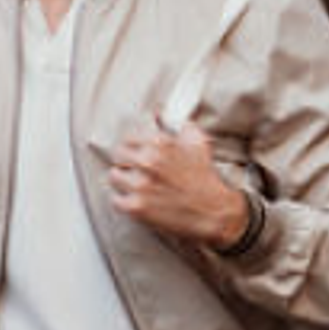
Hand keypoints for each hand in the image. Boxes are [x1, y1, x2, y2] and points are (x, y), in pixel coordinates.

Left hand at [107, 122, 252, 250]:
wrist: (214, 212)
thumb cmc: (206, 178)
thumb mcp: (199, 143)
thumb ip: (182, 126)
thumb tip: (165, 116)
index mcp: (160, 143)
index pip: (129, 136)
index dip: (135, 145)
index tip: (138, 150)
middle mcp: (147, 161)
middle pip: (118, 154)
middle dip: (127, 161)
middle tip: (136, 168)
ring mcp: (140, 185)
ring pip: (114, 175)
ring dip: (124, 180)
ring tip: (135, 185)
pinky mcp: (136, 207)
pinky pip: (116, 200)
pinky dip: (124, 201)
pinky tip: (136, 200)